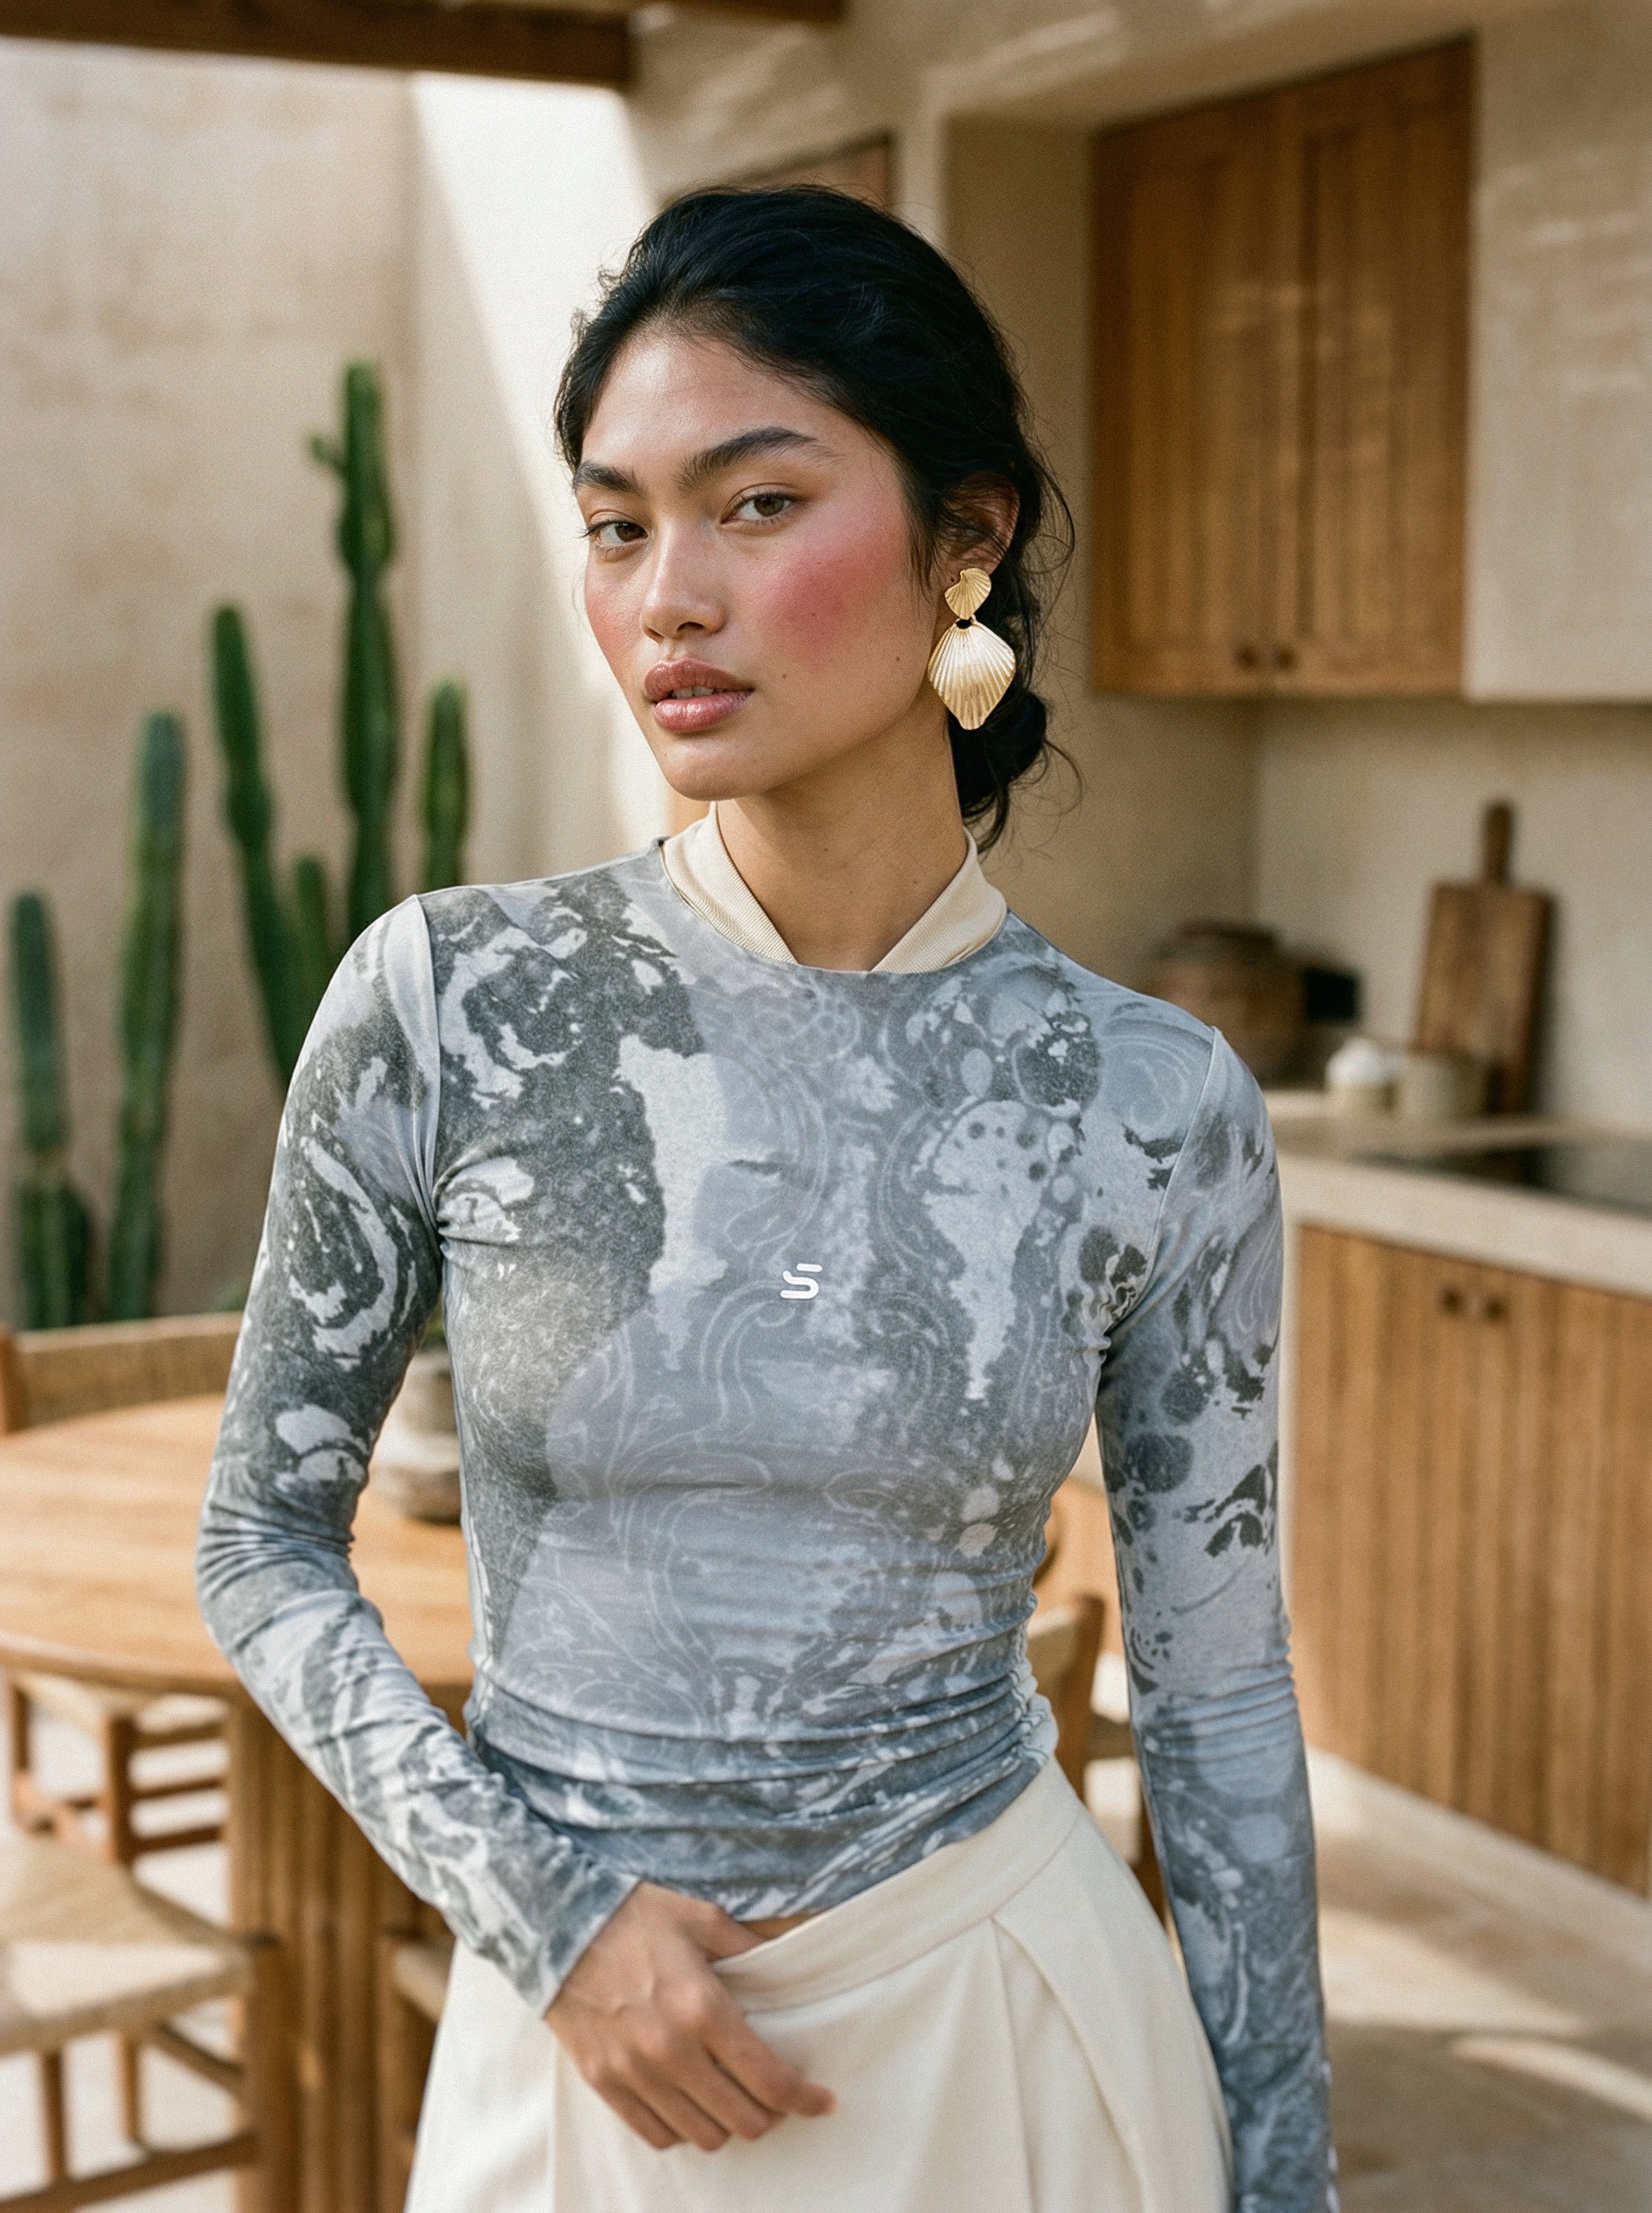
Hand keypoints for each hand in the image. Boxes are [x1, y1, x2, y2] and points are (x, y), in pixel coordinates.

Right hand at [545, 1882, 836, 2151]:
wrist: (558, 1922)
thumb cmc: (636, 1914)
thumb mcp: (702, 1918)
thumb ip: (754, 1944)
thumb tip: (807, 1942)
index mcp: (702, 2006)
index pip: (769, 2078)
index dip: (805, 2098)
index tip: (823, 2102)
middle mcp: (670, 2049)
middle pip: (742, 2119)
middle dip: (771, 2114)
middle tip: (777, 2095)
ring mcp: (633, 2072)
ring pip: (702, 2136)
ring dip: (728, 2123)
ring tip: (735, 2097)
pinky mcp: (603, 2082)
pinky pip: (656, 2135)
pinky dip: (682, 2128)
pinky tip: (691, 2102)